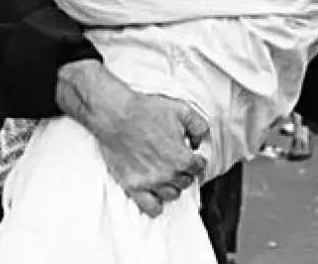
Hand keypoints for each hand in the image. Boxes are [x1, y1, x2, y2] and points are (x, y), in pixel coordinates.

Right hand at [93, 91, 209, 216]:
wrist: (116, 115)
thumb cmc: (145, 111)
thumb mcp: (181, 110)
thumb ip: (199, 127)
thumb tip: (200, 141)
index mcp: (182, 158)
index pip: (199, 168)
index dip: (197, 161)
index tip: (193, 158)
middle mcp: (168, 174)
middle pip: (186, 182)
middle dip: (184, 172)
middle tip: (177, 163)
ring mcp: (150, 182)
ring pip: (171, 195)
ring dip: (172, 186)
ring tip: (166, 175)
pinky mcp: (133, 186)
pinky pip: (151, 208)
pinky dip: (156, 205)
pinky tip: (155, 195)